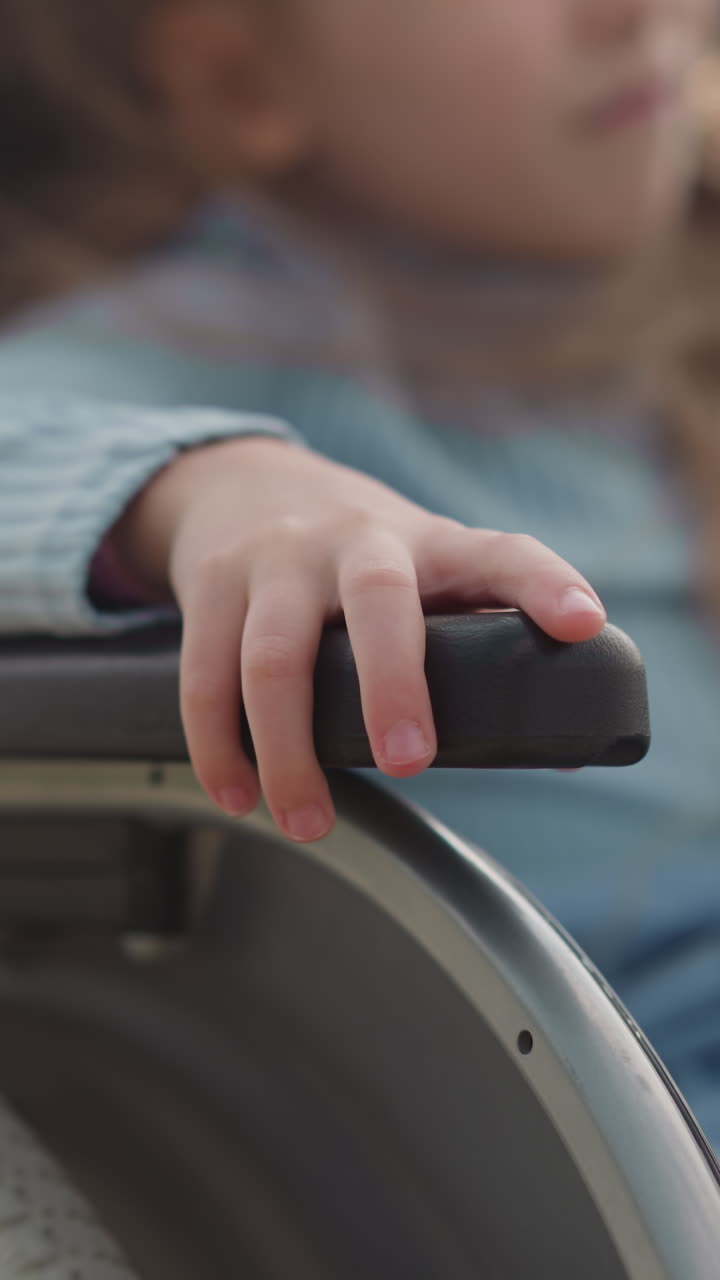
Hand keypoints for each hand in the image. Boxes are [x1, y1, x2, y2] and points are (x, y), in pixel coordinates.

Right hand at [112, 435, 605, 841]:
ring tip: (309, 819)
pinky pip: (205, 674)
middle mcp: (356, 541)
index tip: (582, 622)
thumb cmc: (358, 554)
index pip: (501, 553)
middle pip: (377, 599)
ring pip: (274, 653)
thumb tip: (560, 746)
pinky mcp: (213, 585)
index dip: (545, 584)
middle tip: (408, 763)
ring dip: (290, 748)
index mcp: (429, 544)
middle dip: (393, 683)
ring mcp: (277, 560)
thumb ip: (476, 636)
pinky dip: (219, 745)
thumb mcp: (424, 568)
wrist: (241, 483)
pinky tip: (238, 793)